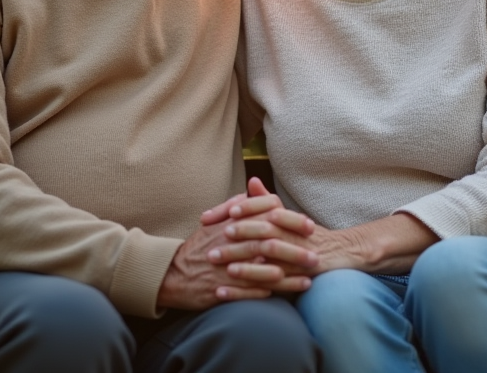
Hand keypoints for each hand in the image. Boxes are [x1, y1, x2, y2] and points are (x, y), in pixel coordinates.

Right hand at [159, 182, 316, 309]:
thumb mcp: (214, 221)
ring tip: (308, 280)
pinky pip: (247, 291)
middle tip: (315, 255)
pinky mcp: (220, 289)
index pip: (265, 219)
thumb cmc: (197, 247)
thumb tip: (253, 191)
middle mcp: (229, 245)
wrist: (171, 273)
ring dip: (287, 277)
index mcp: (230, 226)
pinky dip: (266, 292)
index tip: (309, 226)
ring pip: (261, 271)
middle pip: (268, 245)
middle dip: (294, 251)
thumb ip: (236, 205)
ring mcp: (225, 268)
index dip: (289, 222)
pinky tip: (284, 294)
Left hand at [217, 211, 436, 276]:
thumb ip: (267, 200)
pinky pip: (272, 282)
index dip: (231, 211)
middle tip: (209, 242)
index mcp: (284, 215)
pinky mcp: (300, 273)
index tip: (208, 217)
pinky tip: (228, 293)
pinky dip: (249, 288)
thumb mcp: (289, 215)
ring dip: (241, 261)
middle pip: (260, 228)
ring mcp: (297, 252)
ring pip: (268, 255)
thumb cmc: (310, 235)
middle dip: (234, 235)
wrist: (346, 253)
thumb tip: (252, 181)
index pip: (256, 207)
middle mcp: (291, 230)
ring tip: (219, 266)